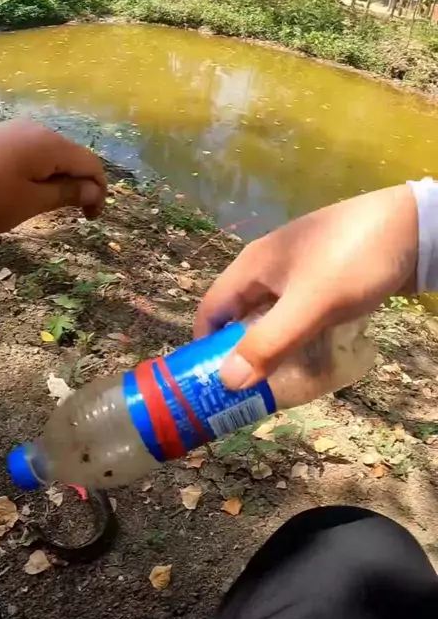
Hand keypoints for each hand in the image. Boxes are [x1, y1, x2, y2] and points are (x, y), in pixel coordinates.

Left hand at [0, 120, 106, 235]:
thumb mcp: (31, 203)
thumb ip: (67, 193)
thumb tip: (94, 189)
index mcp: (49, 144)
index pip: (90, 163)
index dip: (99, 191)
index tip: (91, 219)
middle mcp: (35, 129)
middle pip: (72, 156)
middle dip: (79, 184)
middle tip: (74, 215)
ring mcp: (14, 131)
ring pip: (51, 154)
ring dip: (59, 179)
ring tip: (48, 206)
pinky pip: (31, 152)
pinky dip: (40, 172)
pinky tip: (27, 191)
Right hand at [194, 185, 417, 388]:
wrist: (413, 226)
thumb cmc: (353, 261)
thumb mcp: (309, 305)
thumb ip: (269, 342)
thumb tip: (226, 382)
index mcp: (252, 266)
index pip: (210, 309)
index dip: (203, 346)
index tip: (209, 384)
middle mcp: (267, 267)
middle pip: (238, 314)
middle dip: (237, 352)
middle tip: (246, 392)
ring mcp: (297, 272)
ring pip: (269, 316)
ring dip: (267, 346)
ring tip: (276, 382)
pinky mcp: (323, 280)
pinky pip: (296, 313)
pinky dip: (294, 336)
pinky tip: (307, 357)